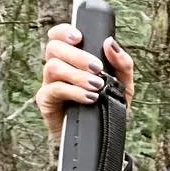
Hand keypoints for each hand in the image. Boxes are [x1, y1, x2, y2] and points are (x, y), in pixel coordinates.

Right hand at [35, 24, 133, 144]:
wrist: (102, 138)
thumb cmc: (107, 108)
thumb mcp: (123, 86)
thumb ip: (122, 65)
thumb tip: (110, 42)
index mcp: (71, 60)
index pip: (58, 36)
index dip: (64, 32)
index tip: (79, 37)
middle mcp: (57, 68)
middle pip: (54, 48)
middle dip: (77, 55)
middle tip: (97, 67)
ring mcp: (49, 84)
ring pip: (52, 67)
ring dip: (77, 74)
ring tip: (96, 86)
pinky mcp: (46, 101)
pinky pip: (54, 90)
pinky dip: (73, 91)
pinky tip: (89, 97)